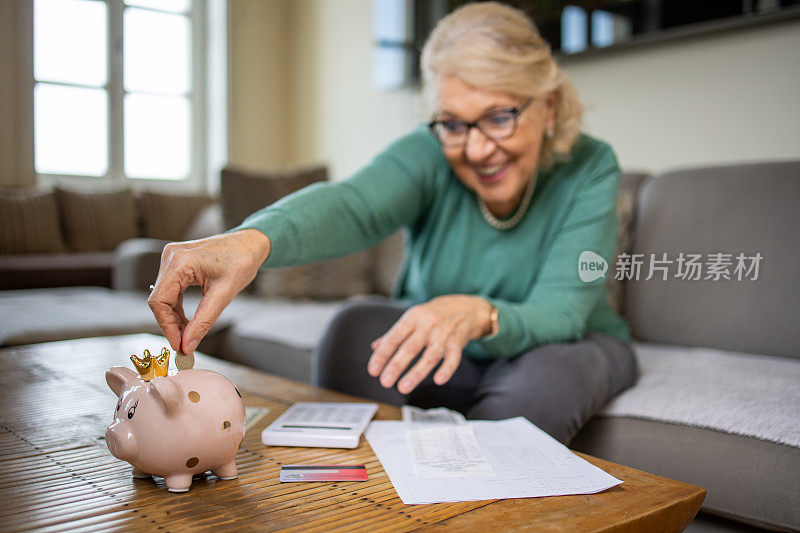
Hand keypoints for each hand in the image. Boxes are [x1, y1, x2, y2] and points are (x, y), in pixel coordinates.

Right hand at [148, 229, 269, 355]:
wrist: (249, 244)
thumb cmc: (241, 261)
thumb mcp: (224, 294)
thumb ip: (204, 321)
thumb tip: (188, 344)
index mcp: (180, 261)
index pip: (159, 301)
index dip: (166, 326)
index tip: (178, 345)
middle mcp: (170, 257)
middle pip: (159, 299)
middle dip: (170, 324)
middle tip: (184, 345)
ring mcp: (171, 259)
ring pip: (163, 296)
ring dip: (173, 318)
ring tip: (188, 335)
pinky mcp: (176, 263)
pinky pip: (170, 290)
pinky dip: (177, 307)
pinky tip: (187, 321)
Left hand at [367, 295, 493, 394]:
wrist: (467, 307)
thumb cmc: (436, 314)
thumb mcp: (414, 318)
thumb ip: (395, 333)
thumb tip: (375, 347)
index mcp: (413, 317)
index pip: (394, 337)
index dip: (383, 354)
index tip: (373, 370)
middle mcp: (428, 324)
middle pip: (410, 347)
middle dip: (396, 365)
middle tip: (385, 382)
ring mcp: (444, 333)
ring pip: (430, 355)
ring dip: (416, 373)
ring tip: (403, 387)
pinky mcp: (458, 341)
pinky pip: (453, 357)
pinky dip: (447, 369)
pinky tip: (438, 380)